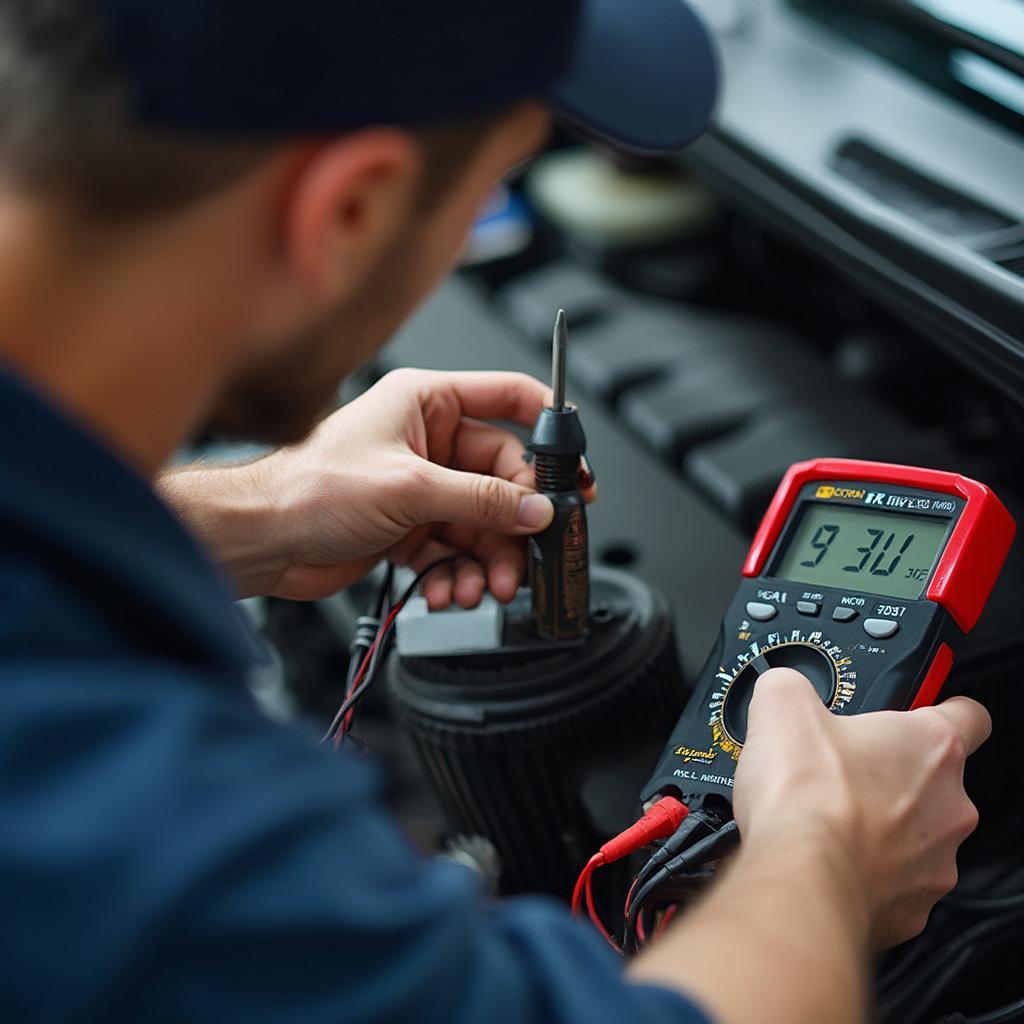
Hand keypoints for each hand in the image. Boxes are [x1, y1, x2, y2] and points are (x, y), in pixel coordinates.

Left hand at [252, 368, 593, 604]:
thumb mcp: (409, 488)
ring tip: (482, 586)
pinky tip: (446, 590)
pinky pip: (454, 551)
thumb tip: (535, 508)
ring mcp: (422, 488)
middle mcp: (428, 442)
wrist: (261, 540)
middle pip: (502, 478)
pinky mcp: (411, 528)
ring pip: (482, 523)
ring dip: (487, 559)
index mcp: (427, 403)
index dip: (548, 428)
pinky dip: (456, 574)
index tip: (575, 465)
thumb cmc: (307, 487)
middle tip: (525, 557)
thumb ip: (480, 499)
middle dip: (514, 524)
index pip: (507, 398)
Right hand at [733, 669, 990, 948]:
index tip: (914, 711)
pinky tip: (827, 856)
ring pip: (915, 835)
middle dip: (887, 773)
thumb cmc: (807, 798)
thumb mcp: (781, 702)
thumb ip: (792, 684)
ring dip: (878, 825)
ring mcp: (936, 862)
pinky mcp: (913, 909)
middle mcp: (950, 806)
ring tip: (826, 816)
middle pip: (932, 779)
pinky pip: (893, 882)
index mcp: (931, 746)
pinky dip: (864, 870)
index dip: (939, 706)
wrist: (800, 878)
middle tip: (839, 770)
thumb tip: (782, 687)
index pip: (969, 715)